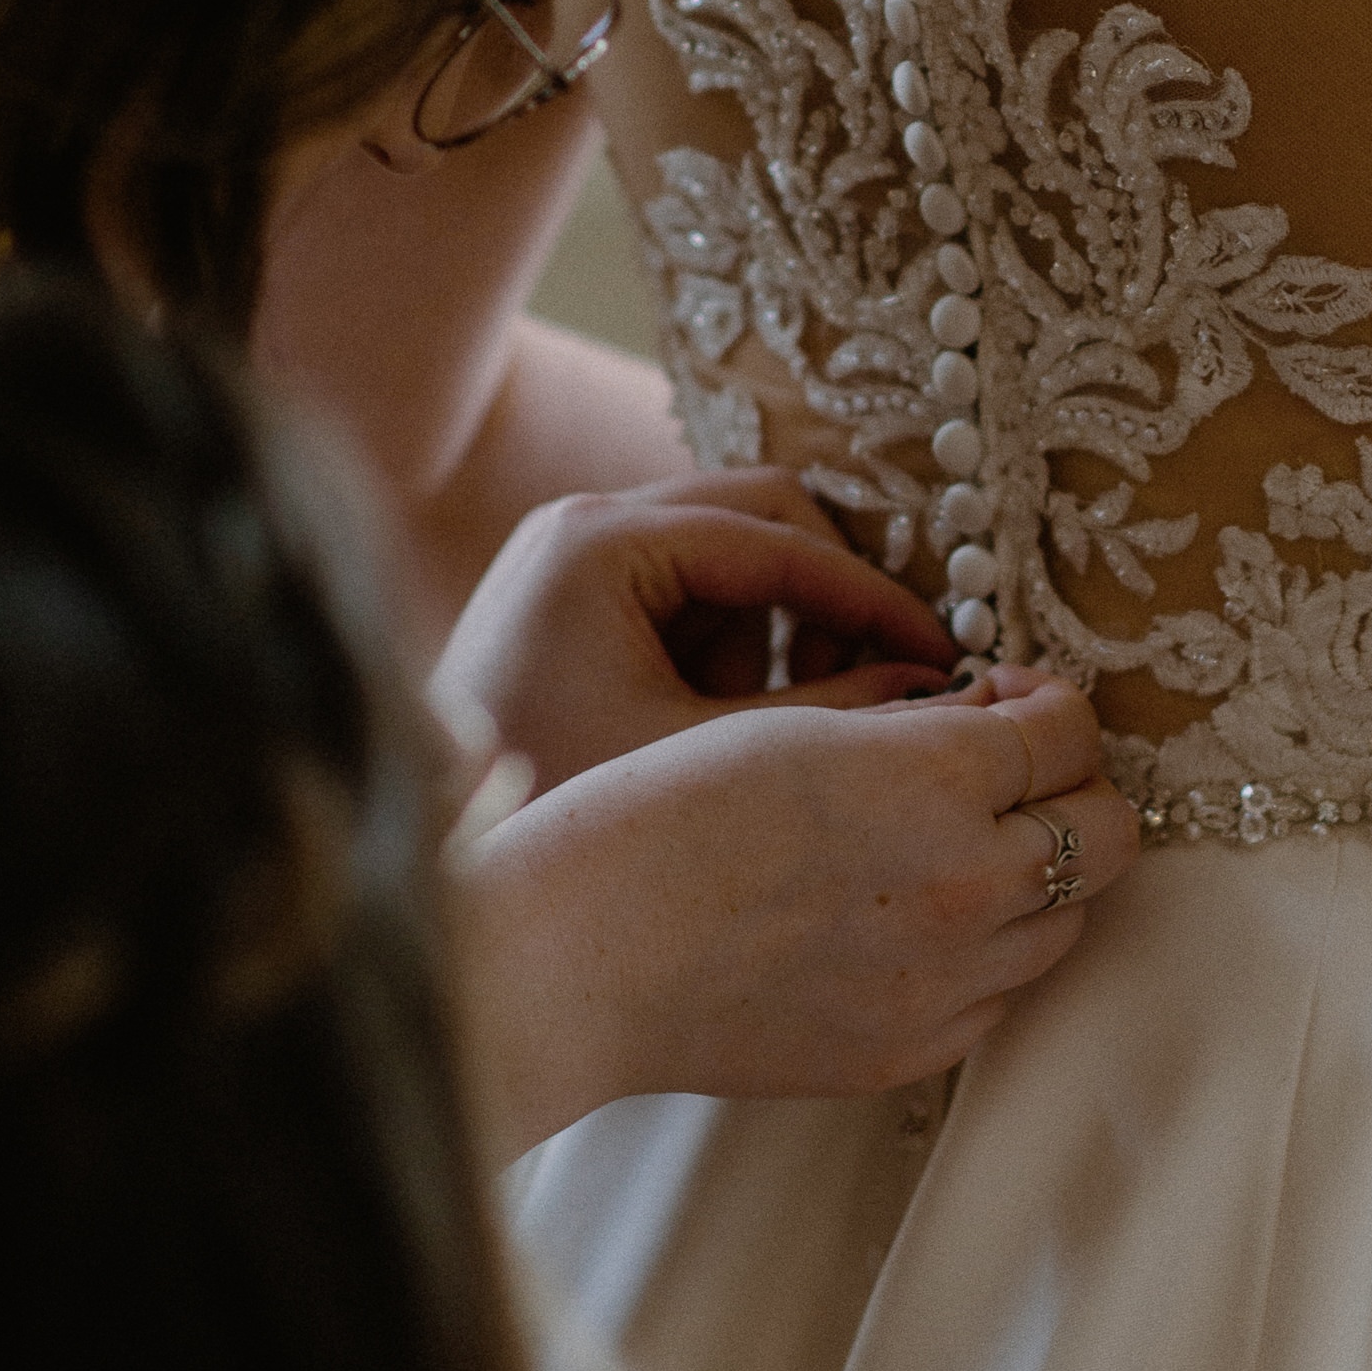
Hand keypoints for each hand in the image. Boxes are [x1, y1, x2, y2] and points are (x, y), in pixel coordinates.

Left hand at [431, 473, 955, 793]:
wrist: (429, 852)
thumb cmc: (552, 805)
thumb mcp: (701, 757)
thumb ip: (827, 715)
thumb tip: (932, 685)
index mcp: (602, 542)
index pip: (781, 538)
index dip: (872, 598)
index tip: (942, 655)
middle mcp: (584, 524)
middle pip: (761, 518)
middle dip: (828, 603)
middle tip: (884, 681)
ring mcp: (574, 557)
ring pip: (730, 560)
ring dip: (774, 633)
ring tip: (771, 728)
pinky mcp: (575, 601)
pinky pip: (686, 598)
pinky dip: (726, 653)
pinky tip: (719, 729)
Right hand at [450, 675, 1140, 1148]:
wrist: (581, 954)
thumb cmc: (660, 816)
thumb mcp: (796, 727)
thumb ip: (917, 727)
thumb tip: (996, 717)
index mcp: (939, 781)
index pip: (1072, 731)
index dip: (1047, 703)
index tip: (1007, 699)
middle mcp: (967, 886)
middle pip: (1109, 833)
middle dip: (1072, 789)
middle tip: (1009, 771)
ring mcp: (944, 983)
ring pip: (1066, 922)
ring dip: (1034, 876)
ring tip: (956, 849)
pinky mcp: (908, 1051)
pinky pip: (997, 999)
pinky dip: (980, 957)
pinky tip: (911, 923)